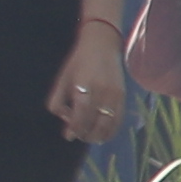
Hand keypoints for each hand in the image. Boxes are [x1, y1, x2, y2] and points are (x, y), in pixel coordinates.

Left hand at [49, 25, 123, 143]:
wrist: (103, 44)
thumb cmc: (78, 61)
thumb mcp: (62, 79)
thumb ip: (58, 101)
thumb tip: (65, 119)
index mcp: (84, 86)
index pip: (81, 114)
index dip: (74, 128)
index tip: (68, 135)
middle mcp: (102, 91)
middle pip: (95, 121)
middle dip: (85, 133)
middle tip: (78, 136)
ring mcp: (115, 94)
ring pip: (109, 123)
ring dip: (98, 134)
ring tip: (89, 137)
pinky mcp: (123, 95)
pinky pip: (119, 118)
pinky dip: (111, 129)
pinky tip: (104, 133)